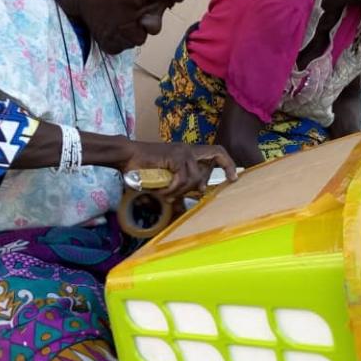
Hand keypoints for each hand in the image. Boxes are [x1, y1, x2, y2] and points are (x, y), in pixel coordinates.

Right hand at [122, 141, 237, 198]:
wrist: (127, 156)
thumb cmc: (143, 168)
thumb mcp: (165, 182)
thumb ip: (177, 191)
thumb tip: (182, 210)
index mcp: (189, 153)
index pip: (217, 152)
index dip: (228, 164)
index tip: (233, 178)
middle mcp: (189, 150)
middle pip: (216, 156)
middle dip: (211, 176)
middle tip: (200, 191)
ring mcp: (183, 152)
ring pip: (196, 177)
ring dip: (181, 191)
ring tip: (167, 195)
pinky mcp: (175, 157)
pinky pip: (182, 179)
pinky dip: (173, 190)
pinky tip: (163, 192)